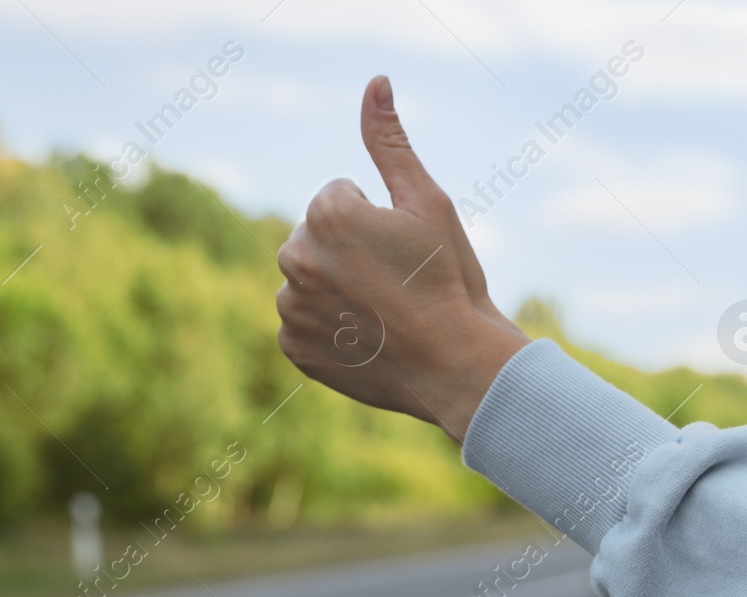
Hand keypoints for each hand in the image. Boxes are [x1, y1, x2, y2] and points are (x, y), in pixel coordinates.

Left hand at [274, 75, 528, 439]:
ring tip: (383, 313)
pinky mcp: (294, 348)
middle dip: (350, 252)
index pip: (340, 199)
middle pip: (318, 238)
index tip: (404, 252)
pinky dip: (330, 330)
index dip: (378, 222)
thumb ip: (389, 143)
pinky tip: (366, 338)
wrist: (455, 364)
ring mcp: (291, 307)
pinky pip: (305, 325)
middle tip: (396, 283)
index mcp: (325, 215)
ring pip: (311, 281)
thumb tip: (375, 82)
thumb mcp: (428, 202)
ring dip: (338, 290)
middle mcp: (295, 258)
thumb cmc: (449, 279)